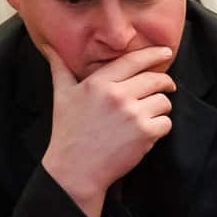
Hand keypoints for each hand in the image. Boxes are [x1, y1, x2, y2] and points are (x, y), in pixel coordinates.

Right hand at [37, 42, 175, 216]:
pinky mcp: (145, 133)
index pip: (133, 61)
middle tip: (168, 86)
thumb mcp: (62, 95)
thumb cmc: (68, 131)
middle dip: (165, 82)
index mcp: (98, 83)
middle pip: (155, 79)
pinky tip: (146, 132)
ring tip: (148, 114)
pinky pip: (166, 122)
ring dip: (161, 108)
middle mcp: (117, 95)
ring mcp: (132, 114)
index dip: (153, 54)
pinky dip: (161, 127)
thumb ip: (60, 68)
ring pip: (164, 101)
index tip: (166, 52)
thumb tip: (49, 47)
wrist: (76, 169)